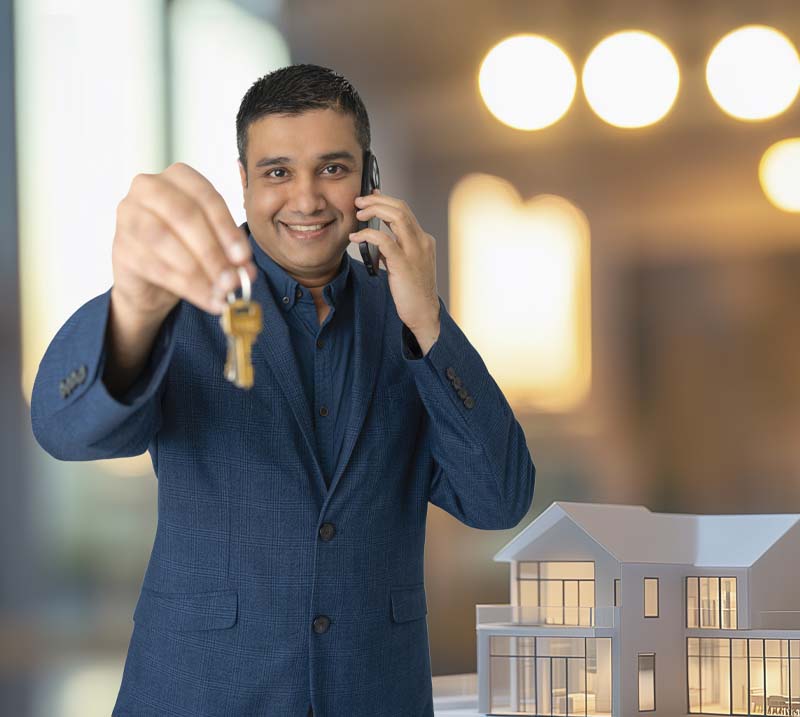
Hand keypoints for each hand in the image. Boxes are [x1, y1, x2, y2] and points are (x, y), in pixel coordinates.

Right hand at [111, 162, 256, 320]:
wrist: (151, 279)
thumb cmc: (187, 249)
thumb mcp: (214, 244)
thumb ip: (230, 253)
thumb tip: (245, 272)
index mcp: (179, 177)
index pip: (207, 198)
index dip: (228, 230)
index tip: (244, 259)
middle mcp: (148, 187)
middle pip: (185, 216)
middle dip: (213, 252)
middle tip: (232, 280)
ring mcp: (128, 214)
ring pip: (165, 240)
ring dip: (198, 271)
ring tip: (220, 293)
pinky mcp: (121, 246)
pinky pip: (154, 266)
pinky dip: (185, 285)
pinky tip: (205, 298)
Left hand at [348, 189, 439, 342]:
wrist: (424, 314)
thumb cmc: (413, 293)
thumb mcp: (405, 265)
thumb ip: (394, 250)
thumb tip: (376, 239)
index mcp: (423, 241)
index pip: (405, 211)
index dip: (386, 200)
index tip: (371, 195)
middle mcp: (422, 241)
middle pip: (401, 208)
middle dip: (378, 200)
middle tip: (360, 201)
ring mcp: (415, 251)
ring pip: (396, 217)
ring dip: (375, 210)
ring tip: (358, 213)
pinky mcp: (404, 263)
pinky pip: (384, 240)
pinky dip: (367, 235)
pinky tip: (356, 237)